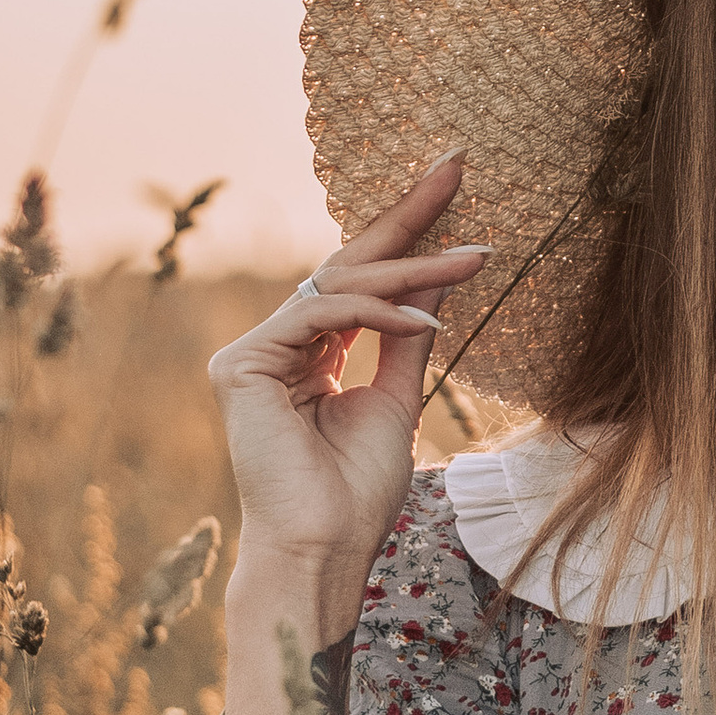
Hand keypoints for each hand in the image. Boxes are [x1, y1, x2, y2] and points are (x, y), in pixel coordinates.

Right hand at [206, 155, 486, 618]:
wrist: (324, 549)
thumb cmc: (357, 491)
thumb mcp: (399, 394)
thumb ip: (410, 333)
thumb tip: (442, 274)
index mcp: (310, 354)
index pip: (362, 278)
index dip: (406, 231)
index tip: (451, 180)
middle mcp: (277, 344)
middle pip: (347, 264)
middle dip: (406, 216)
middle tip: (455, 166)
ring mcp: (254, 352)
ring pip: (340, 285)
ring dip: (413, 270)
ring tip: (473, 258)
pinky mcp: (242, 364)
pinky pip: (321, 315)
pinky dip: (378, 312)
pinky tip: (426, 323)